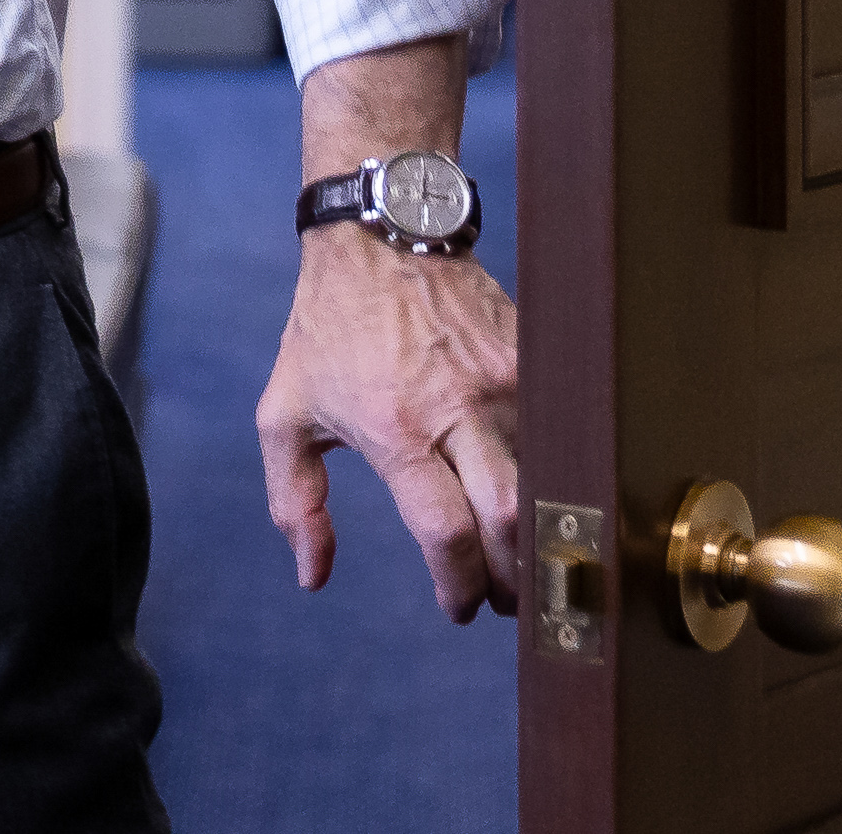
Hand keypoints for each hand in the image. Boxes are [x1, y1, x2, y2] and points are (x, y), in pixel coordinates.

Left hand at [255, 39, 521, 621]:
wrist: (379, 232)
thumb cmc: (327, 327)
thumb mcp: (286, 410)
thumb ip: (295, 499)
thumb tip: (314, 575)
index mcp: (394, 428)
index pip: (446, 533)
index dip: (460, 587)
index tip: (460, 608)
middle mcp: (457, 408)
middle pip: (512, 518)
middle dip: (515, 577)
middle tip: (508, 603)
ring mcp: (504, 380)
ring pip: (545, 479)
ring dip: (537, 534)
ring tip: (522, 562)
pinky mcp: (531, 356)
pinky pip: (555, 431)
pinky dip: (550, 475)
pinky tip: (536, 499)